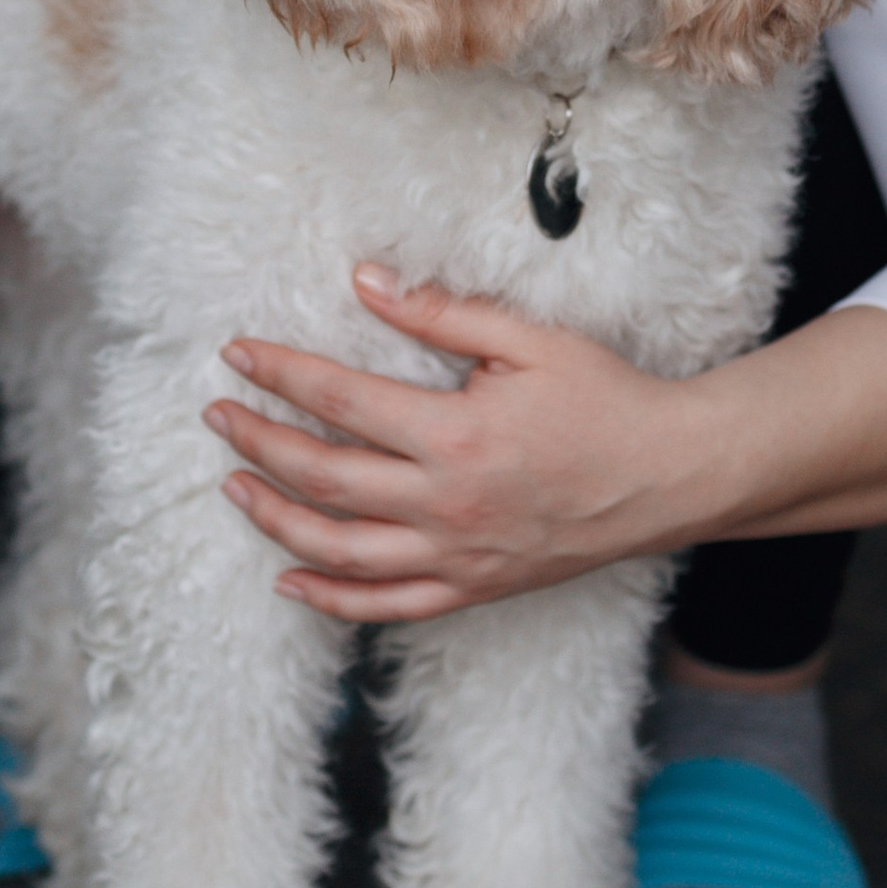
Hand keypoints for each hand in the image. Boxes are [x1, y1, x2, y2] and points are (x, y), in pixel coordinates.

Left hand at [204, 269, 719, 623]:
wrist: (668, 476)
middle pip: (322, 476)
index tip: (238, 355)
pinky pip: (386, 605)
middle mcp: (444, 505)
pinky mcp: (472, 588)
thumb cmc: (603, 400)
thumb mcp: (527, 339)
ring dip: (276, 518)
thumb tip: (365, 282)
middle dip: (258, 443)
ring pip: (339, 549)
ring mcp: (456, 556)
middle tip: (218, 416)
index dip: (280, 374)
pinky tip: (290, 579)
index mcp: (453, 435)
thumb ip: (440, 313)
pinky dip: (331, 598)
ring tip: (235, 488)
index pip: (339, 399)